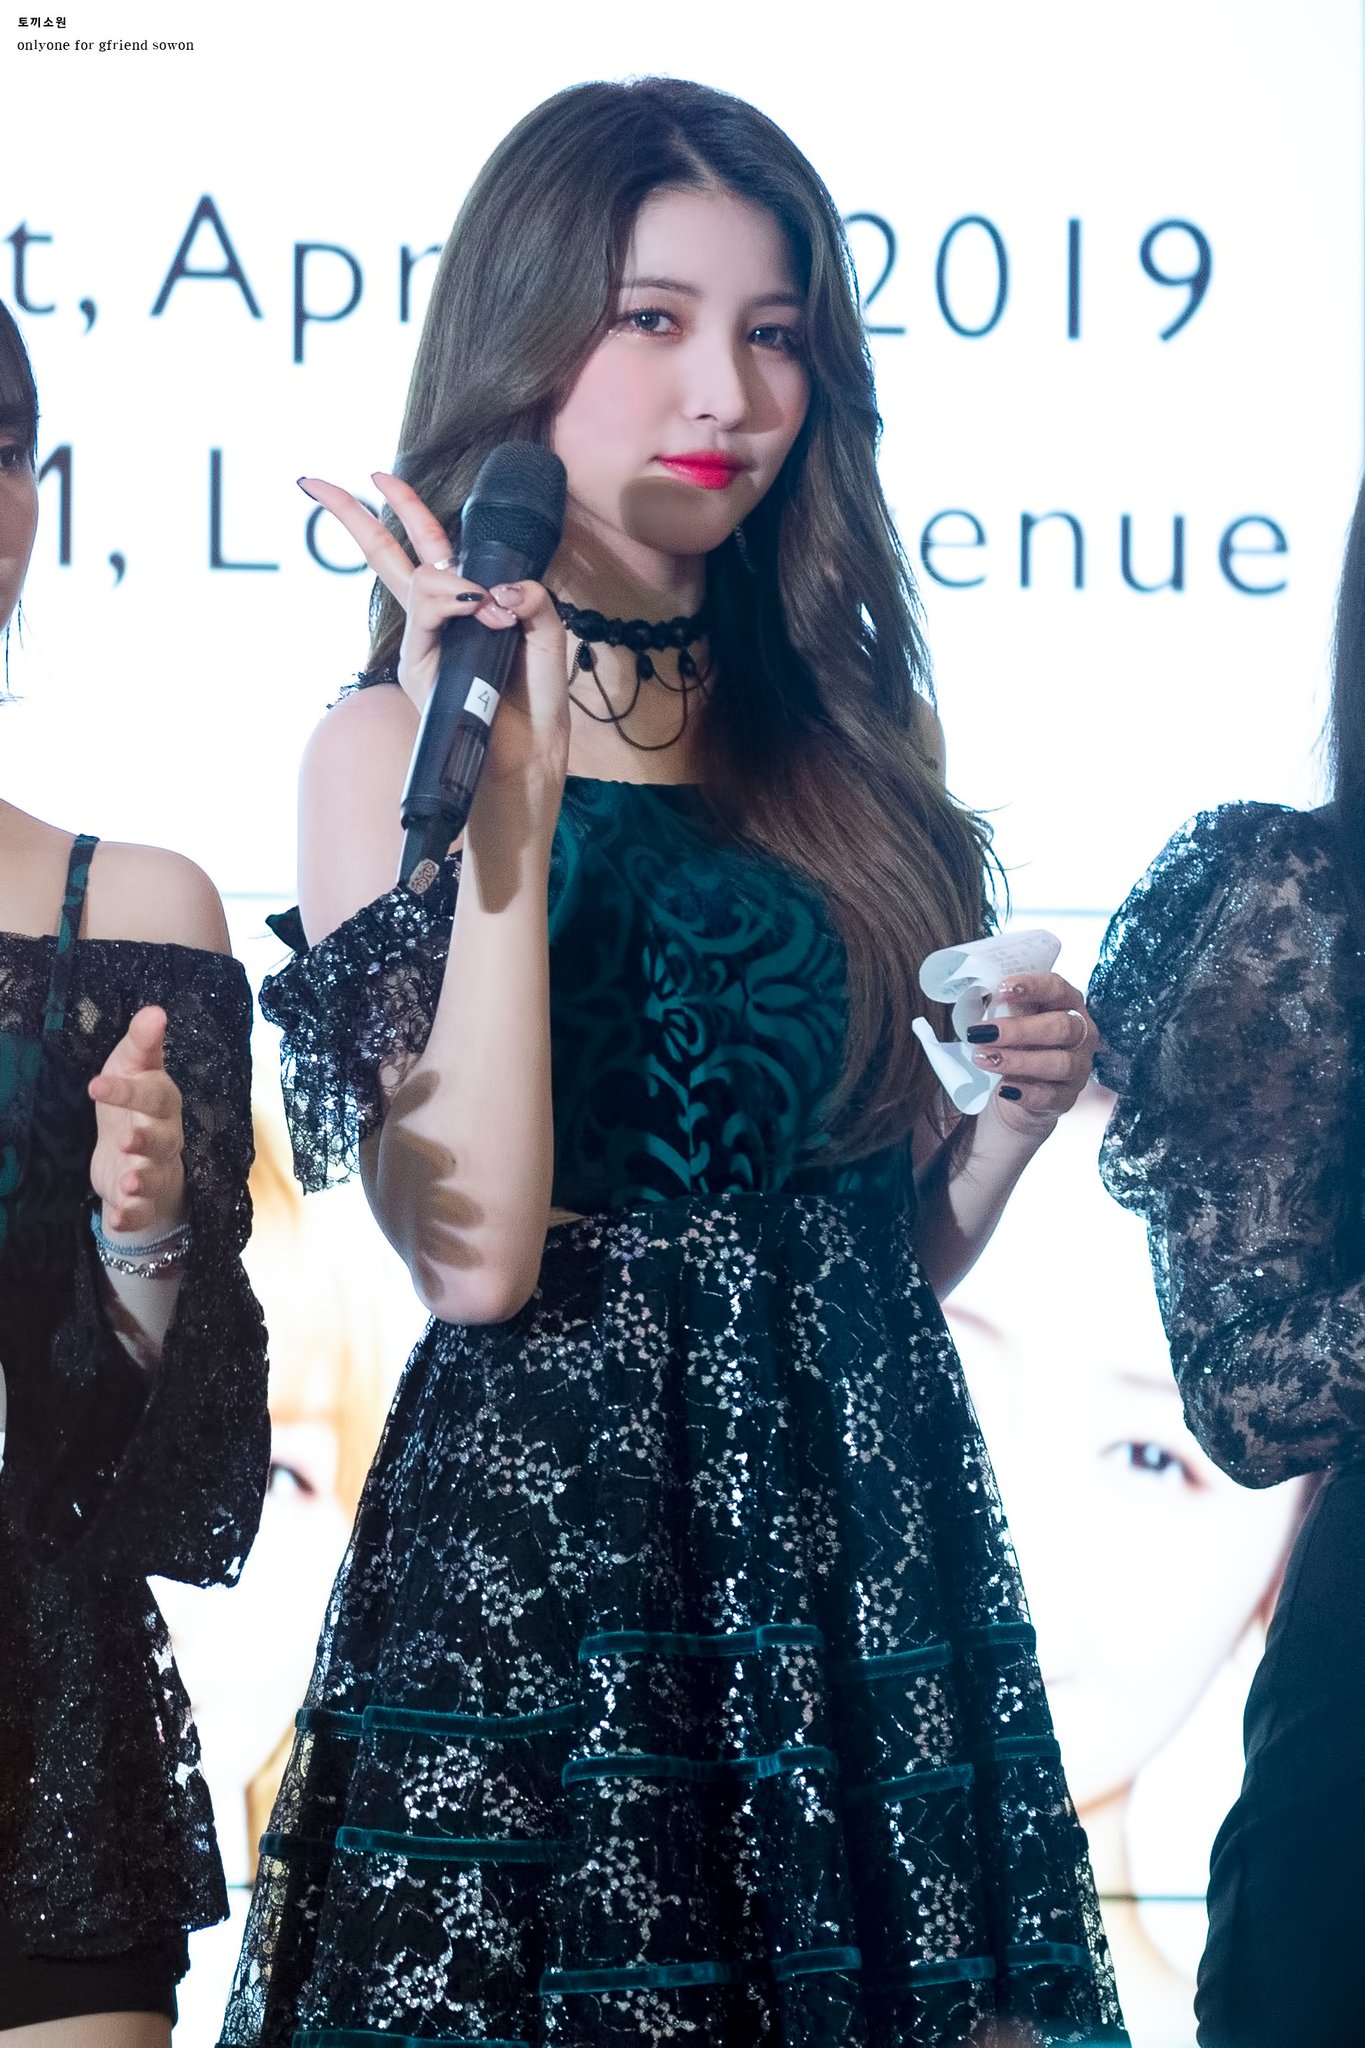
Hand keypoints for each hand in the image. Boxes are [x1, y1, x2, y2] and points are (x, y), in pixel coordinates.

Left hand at [88, 1005, 185, 1234]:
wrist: (135, 1152)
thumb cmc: (133, 1103)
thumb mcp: (132, 1067)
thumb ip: (142, 1042)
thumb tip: (155, 1010)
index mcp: (162, 1103)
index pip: (154, 1095)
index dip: (127, 1091)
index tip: (94, 1084)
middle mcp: (165, 1137)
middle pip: (164, 1139)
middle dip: (147, 1141)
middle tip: (124, 1140)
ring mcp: (156, 1171)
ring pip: (156, 1177)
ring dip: (142, 1182)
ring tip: (127, 1184)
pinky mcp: (143, 1200)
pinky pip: (142, 1212)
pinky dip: (131, 1217)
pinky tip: (115, 1220)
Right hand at [298, 471, 569, 786]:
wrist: (528, 757)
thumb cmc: (534, 702)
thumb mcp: (548, 640)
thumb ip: (535, 604)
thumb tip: (503, 587)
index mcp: (462, 606)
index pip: (427, 548)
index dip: (404, 508)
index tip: (377, 476)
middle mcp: (435, 621)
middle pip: (387, 556)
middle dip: (352, 516)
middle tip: (314, 482)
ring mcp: (423, 644)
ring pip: (418, 583)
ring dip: (453, 583)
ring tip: (491, 611)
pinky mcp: (419, 668)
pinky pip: (427, 616)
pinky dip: (452, 602)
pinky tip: (478, 607)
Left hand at [967, 972, 1097, 1136]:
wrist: (1019, 1090)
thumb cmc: (1018, 1044)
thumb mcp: (1013, 1020)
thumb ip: (1007, 1007)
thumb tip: (986, 995)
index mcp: (1068, 1004)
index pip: (1057, 989)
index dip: (1032, 987)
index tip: (1001, 989)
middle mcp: (1082, 1034)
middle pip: (1062, 1027)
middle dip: (1019, 1029)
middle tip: (982, 1032)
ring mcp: (1079, 1067)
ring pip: (1059, 1063)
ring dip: (1018, 1061)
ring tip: (984, 1058)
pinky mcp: (1067, 1098)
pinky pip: (1051, 1096)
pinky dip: (1026, 1093)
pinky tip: (1004, 1089)